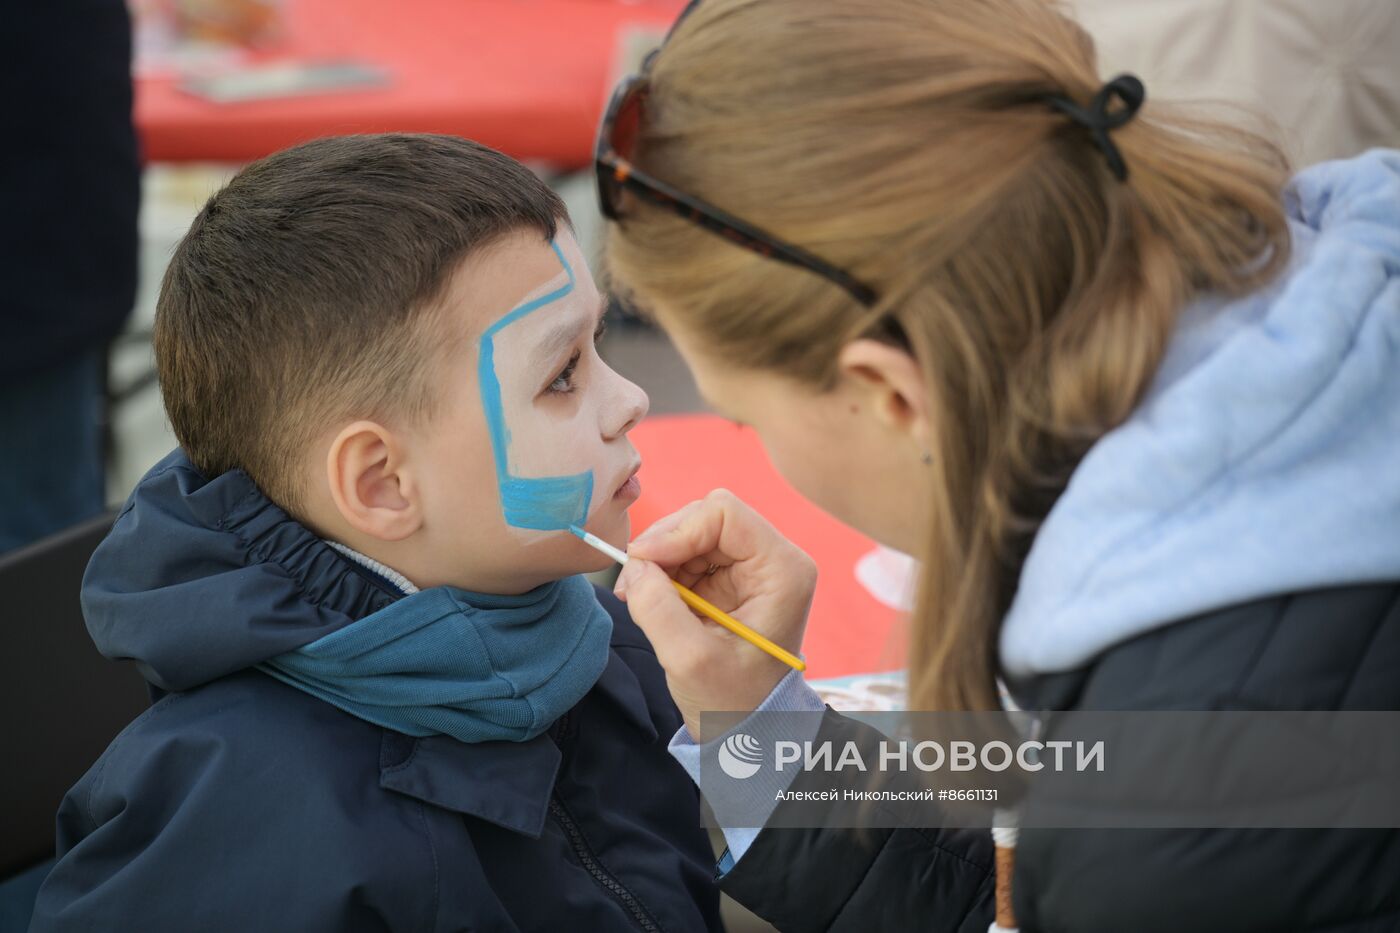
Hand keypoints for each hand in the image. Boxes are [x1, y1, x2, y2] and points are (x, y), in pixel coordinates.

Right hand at [614, 489, 815, 740]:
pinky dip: (664, 570)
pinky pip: (689, 554)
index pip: (725, 514)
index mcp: (782, 571)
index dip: (677, 530)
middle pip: (706, 518)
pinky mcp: (732, 578)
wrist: (749, 728)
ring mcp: (752, 567)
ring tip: (639, 597)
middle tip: (632, 584)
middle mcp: (773, 559)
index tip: (642, 562)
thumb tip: (634, 566)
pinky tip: (652, 599)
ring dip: (660, 560)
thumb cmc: (732, 701)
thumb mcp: (690, 661)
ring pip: (693, 532)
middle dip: (664, 546)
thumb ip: (658, 609)